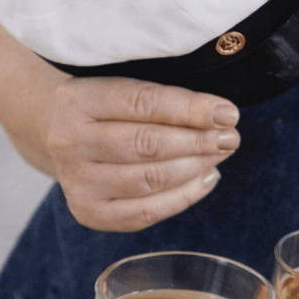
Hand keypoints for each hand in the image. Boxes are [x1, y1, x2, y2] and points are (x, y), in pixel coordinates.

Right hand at [45, 75, 239, 231]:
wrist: (67, 136)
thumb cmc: (111, 108)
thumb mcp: (126, 86)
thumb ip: (165, 96)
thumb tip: (222, 115)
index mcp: (76, 98)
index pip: (144, 103)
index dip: (191, 109)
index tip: (228, 113)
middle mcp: (68, 141)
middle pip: (147, 144)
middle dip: (198, 141)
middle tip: (231, 137)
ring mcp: (76, 181)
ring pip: (149, 179)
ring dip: (195, 167)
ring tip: (221, 154)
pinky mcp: (89, 212)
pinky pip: (145, 212)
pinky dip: (183, 197)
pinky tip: (206, 178)